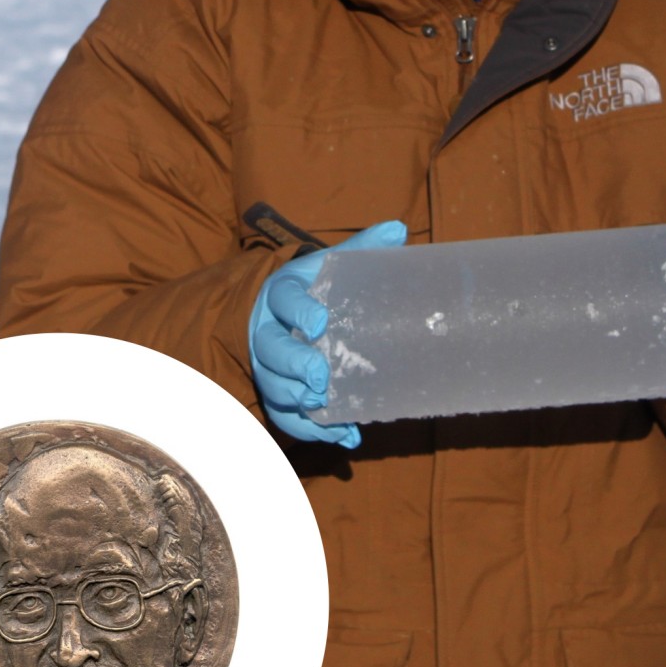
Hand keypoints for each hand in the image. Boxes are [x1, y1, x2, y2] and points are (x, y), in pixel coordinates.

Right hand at [249, 220, 407, 447]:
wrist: (277, 312)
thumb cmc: (311, 288)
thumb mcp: (329, 265)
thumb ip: (360, 249)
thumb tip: (399, 229)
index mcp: (281, 293)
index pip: (283, 299)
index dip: (298, 311)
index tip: (320, 323)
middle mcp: (267, 331)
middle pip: (271, 351)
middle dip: (294, 366)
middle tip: (319, 378)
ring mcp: (267, 366)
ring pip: (273, 388)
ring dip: (297, 402)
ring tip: (324, 407)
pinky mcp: (275, 393)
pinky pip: (285, 417)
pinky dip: (312, 431)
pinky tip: (344, 437)